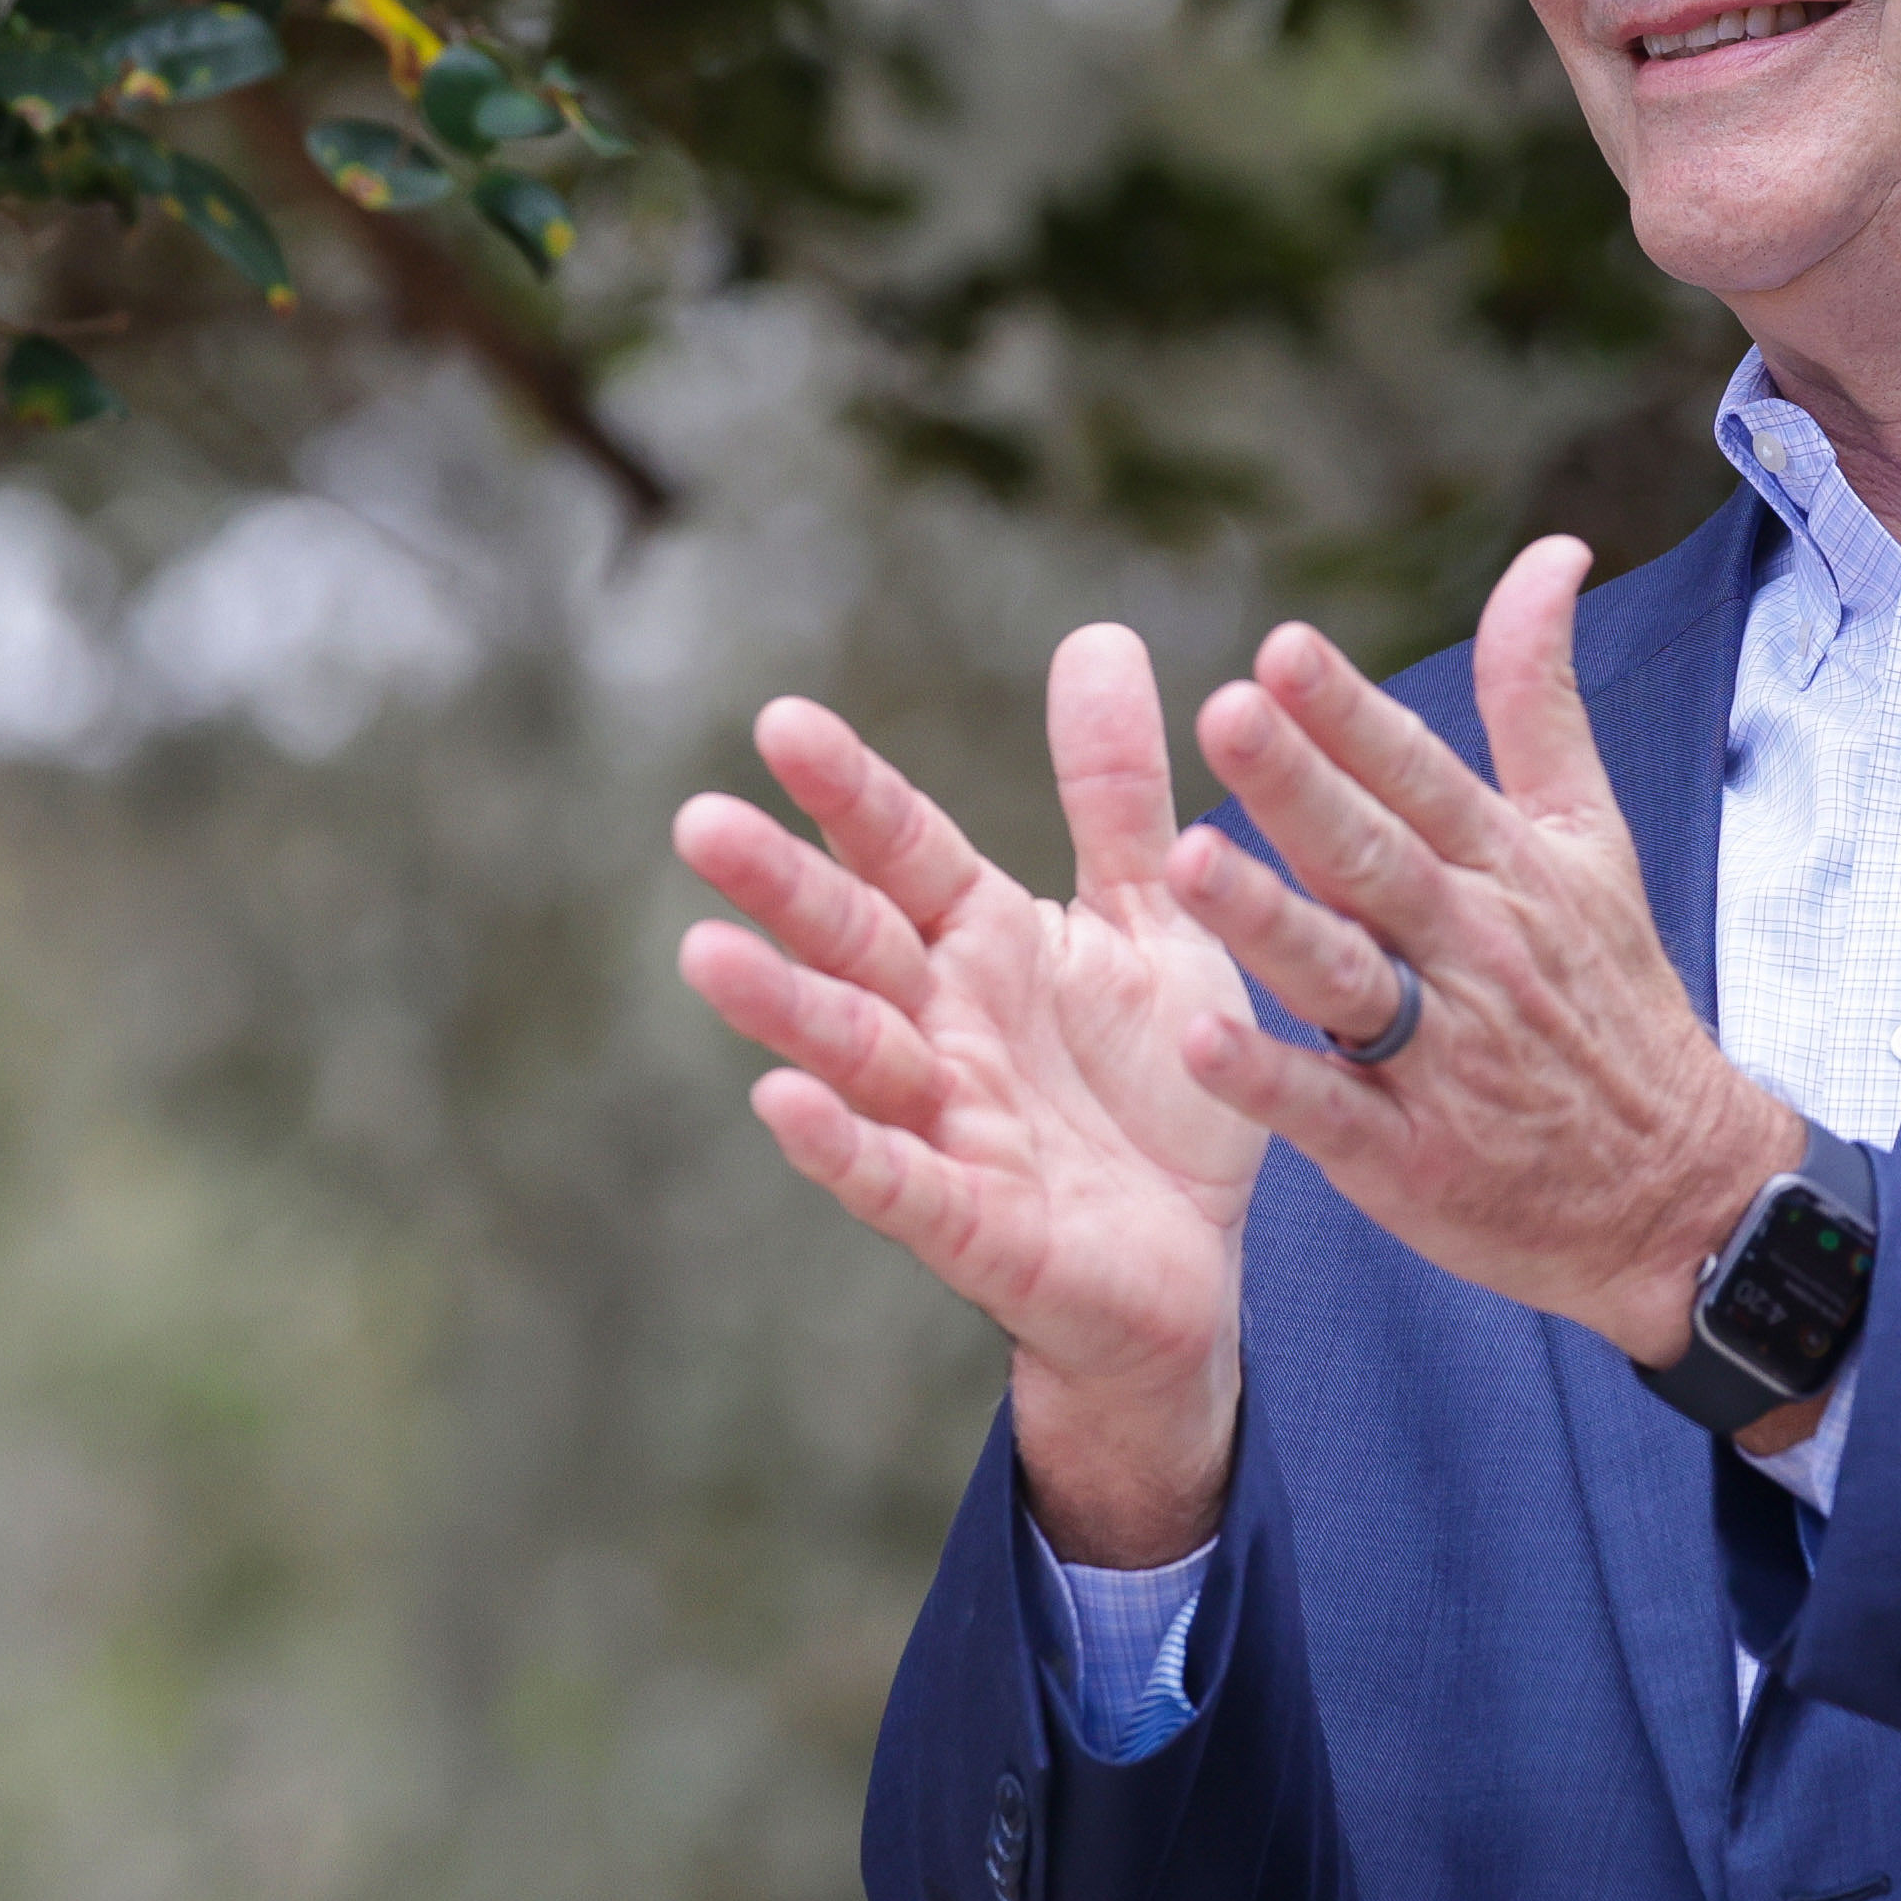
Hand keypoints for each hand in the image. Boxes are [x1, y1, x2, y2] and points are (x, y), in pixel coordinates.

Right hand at [676, 624, 1265, 1562]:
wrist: (1201, 1268)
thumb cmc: (1161, 1086)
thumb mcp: (1156, 921)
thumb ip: (1114, 795)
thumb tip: (1096, 633)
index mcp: (986, 943)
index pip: (904, 852)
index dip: (849, 793)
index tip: (781, 720)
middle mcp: (946, 1026)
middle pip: (854, 942)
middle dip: (782, 888)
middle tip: (699, 821)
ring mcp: (948, 1126)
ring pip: (854, 1056)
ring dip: (783, 1010)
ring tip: (704, 954)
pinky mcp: (976, 1227)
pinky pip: (900, 1184)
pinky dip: (844, 1148)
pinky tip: (779, 1106)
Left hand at [1165, 538, 1802, 1380]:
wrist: (1681, 1191)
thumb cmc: (1611, 996)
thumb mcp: (1591, 837)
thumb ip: (1538, 698)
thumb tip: (1549, 554)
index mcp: (1506, 867)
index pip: (1419, 774)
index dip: (1350, 713)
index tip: (1282, 648)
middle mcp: (1471, 948)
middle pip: (1374, 856)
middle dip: (1300, 785)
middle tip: (1224, 713)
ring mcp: (1442, 1055)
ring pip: (1343, 976)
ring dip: (1266, 919)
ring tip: (1183, 861)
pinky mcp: (1412, 1158)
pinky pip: (1331, 1113)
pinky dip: (1268, 1082)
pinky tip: (1197, 1040)